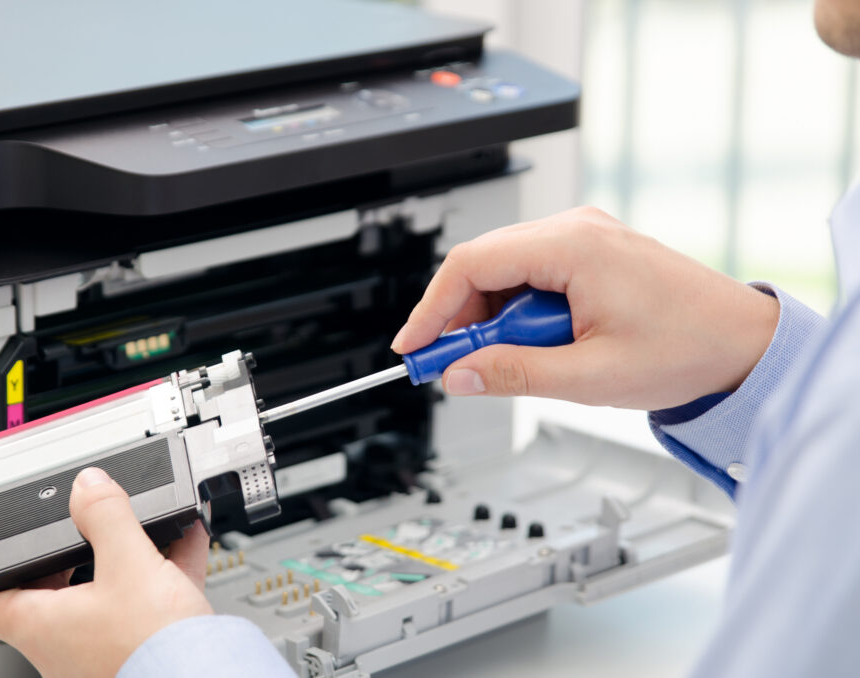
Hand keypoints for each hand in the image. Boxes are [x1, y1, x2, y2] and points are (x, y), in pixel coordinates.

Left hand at [0, 468, 212, 677]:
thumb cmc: (154, 647)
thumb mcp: (129, 563)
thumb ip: (105, 516)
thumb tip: (87, 485)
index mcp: (41, 626)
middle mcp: (63, 647)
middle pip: (49, 592)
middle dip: (69, 554)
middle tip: (83, 527)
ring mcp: (100, 653)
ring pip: (103, 596)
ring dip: (122, 560)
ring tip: (147, 529)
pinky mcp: (139, 651)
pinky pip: (144, 604)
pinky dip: (160, 573)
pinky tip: (186, 542)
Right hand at [391, 207, 779, 409]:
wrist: (744, 343)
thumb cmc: (688, 348)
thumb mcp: (589, 376)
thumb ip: (513, 375)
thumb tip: (458, 376)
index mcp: (574, 247)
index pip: (471, 264)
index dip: (432, 309)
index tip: (414, 347)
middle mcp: (577, 229)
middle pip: (483, 264)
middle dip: (460, 319)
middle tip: (452, 367)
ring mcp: (586, 237)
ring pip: (505, 271)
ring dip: (494, 319)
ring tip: (513, 362)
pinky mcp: (593, 253)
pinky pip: (533, 274)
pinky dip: (520, 311)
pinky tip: (539, 344)